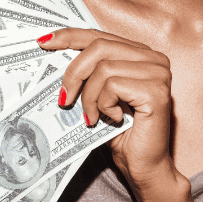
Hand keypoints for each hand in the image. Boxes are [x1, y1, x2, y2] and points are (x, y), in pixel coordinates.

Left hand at [38, 28, 178, 196]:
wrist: (143, 165)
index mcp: (140, 54)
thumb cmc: (121, 132)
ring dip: (89, 97)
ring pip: (103, 69)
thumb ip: (87, 73)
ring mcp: (158, 73)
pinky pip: (113, 86)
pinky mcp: (156, 92)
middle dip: (74, 72)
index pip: (99, 36)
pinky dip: (103, 105)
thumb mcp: (99, 95)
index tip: (44, 41)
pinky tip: (112, 119)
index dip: (70, 36)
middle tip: (63, 99)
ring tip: (91, 117)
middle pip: (100, 47)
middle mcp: (153, 58)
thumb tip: (52, 53)